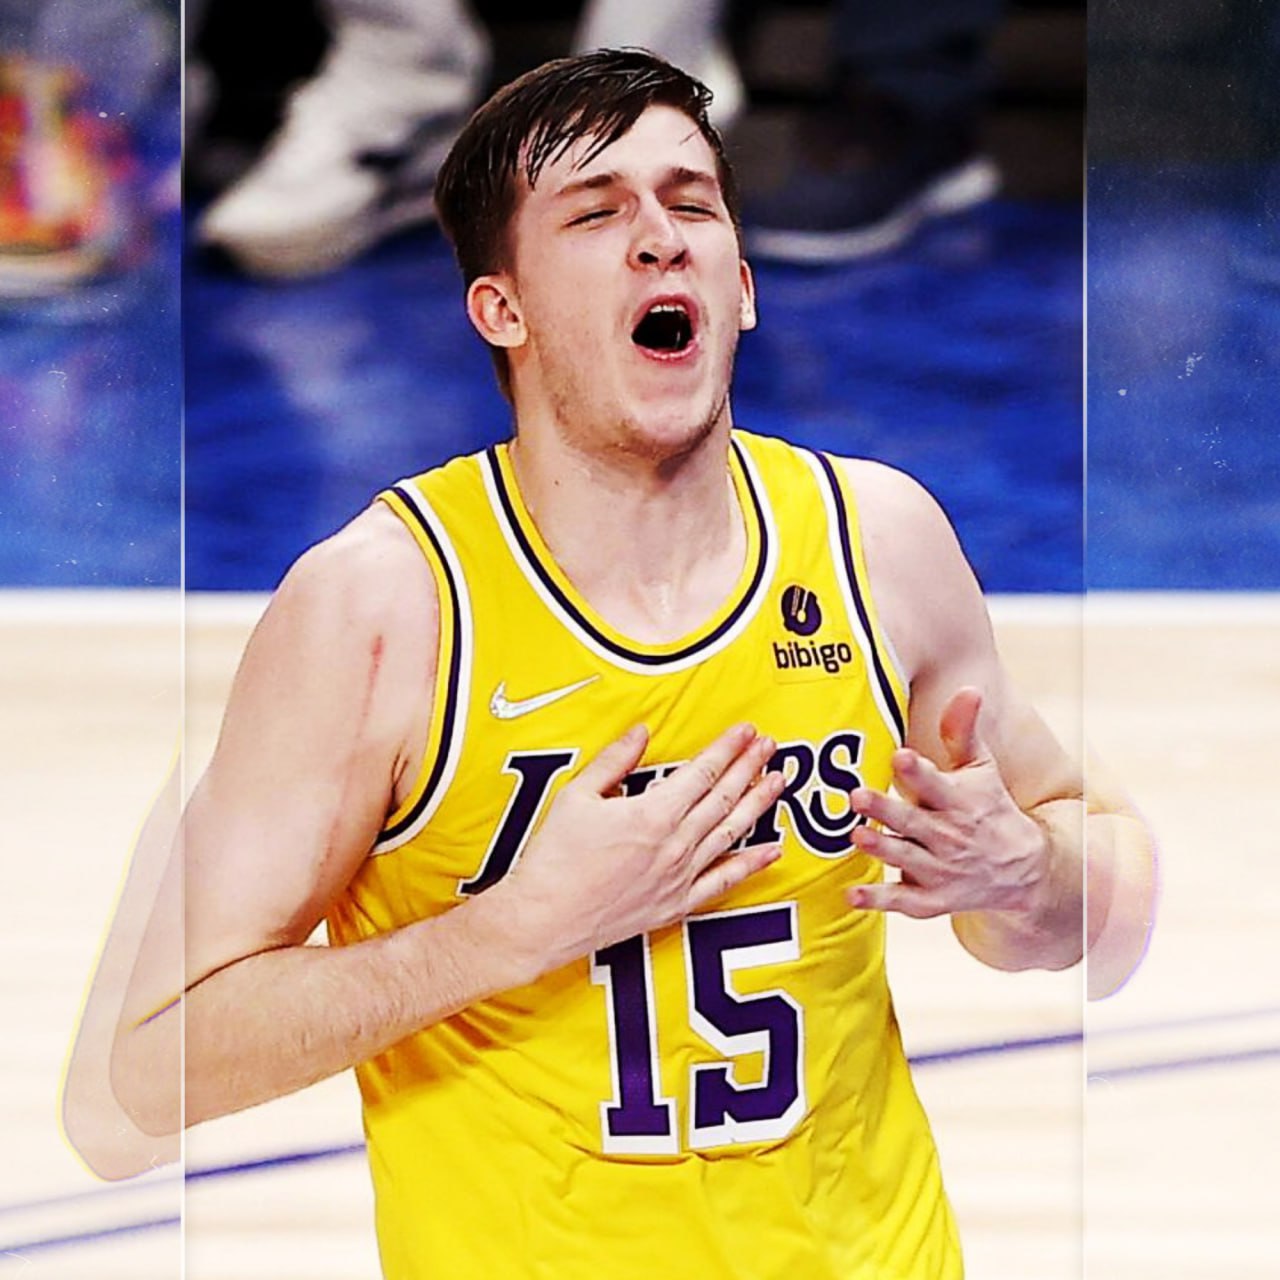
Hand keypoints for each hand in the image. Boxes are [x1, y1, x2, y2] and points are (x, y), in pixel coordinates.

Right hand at [495, 723, 785, 971]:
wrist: (544, 920)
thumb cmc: (554, 860)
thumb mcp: (576, 796)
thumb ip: (615, 761)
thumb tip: (641, 732)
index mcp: (652, 815)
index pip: (702, 772)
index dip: (727, 748)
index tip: (745, 730)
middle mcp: (674, 845)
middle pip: (723, 798)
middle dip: (749, 767)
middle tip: (768, 745)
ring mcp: (679, 877)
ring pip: (730, 833)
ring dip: (758, 804)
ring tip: (778, 781)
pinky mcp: (676, 903)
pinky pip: (723, 882)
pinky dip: (750, 865)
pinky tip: (772, 850)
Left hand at [845, 688, 1047, 918]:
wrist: (1025, 870)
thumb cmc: (991, 809)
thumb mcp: (982, 769)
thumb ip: (964, 731)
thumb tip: (968, 689)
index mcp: (960, 801)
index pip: (938, 783)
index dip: (919, 771)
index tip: (899, 757)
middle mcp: (950, 836)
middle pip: (914, 822)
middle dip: (887, 810)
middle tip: (857, 796)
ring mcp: (941, 870)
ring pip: (907, 860)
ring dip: (882, 849)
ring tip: (856, 836)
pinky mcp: (933, 899)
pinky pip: (903, 902)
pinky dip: (878, 900)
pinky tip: (851, 895)